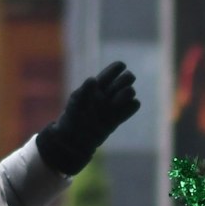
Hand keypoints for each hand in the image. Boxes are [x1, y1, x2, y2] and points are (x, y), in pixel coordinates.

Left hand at [36, 61, 140, 175]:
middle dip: (126, 79)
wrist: (74, 140)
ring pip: (128, 93)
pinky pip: (130, 109)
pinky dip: (132, 106)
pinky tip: (131, 105)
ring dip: (128, 92)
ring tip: (122, 98)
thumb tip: (93, 79)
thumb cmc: (72, 118)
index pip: (109, 73)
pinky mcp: (116, 119)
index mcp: (95, 87)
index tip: (122, 65)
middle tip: (127, 80)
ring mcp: (112, 107)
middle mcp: (105, 95)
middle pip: (123, 81)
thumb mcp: (76, 103)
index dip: (117, 68)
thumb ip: (85, 91)